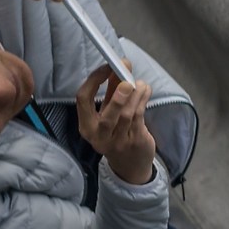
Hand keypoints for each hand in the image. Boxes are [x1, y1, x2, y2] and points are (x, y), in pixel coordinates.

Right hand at [77, 66, 155, 184]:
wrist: (130, 164)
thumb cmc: (116, 131)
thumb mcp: (108, 111)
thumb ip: (112, 89)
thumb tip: (121, 64)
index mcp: (86, 126)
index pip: (83, 100)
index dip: (93, 81)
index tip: (107, 67)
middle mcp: (98, 136)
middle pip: (106, 117)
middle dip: (117, 97)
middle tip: (128, 81)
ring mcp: (117, 142)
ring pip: (127, 116)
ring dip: (136, 96)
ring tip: (141, 84)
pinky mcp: (135, 142)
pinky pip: (139, 119)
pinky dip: (143, 101)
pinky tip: (145, 91)